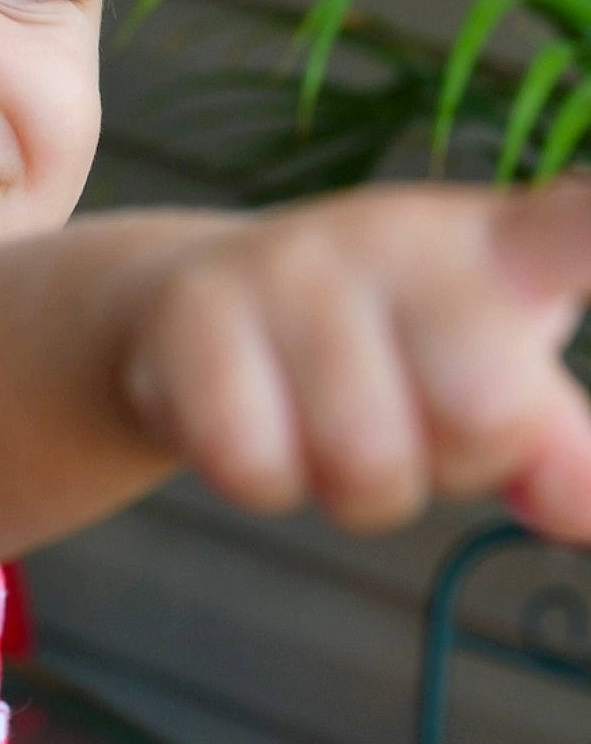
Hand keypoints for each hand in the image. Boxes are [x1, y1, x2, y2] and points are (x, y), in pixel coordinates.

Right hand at [118, 177, 590, 539]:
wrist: (192, 312)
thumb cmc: (380, 352)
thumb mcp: (482, 390)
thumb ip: (554, 450)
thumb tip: (581, 507)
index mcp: (501, 247)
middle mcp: (401, 236)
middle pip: (482, 418)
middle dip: (445, 462)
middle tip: (401, 418)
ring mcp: (294, 265)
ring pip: (363, 466)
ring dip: (346, 484)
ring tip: (321, 423)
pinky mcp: (198, 309)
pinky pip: (255, 466)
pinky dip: (259, 478)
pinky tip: (250, 419)